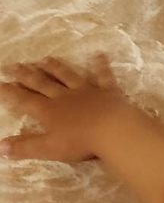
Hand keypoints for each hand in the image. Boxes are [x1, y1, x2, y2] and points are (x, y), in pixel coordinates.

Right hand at [0, 54, 122, 163]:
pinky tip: (99, 54)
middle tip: (13, 65)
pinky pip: (103, 75)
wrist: (112, 130)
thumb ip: (25, 147)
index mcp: (49, 111)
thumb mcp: (48, 148)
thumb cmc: (79, 142)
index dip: (10, 92)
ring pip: (67, 76)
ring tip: (45, 59)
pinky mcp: (106, 91)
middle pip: (42, 83)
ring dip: (55, 67)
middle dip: (26, 75)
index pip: (24, 100)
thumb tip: (0, 147)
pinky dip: (101, 65)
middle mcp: (64, 96)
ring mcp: (86, 91)